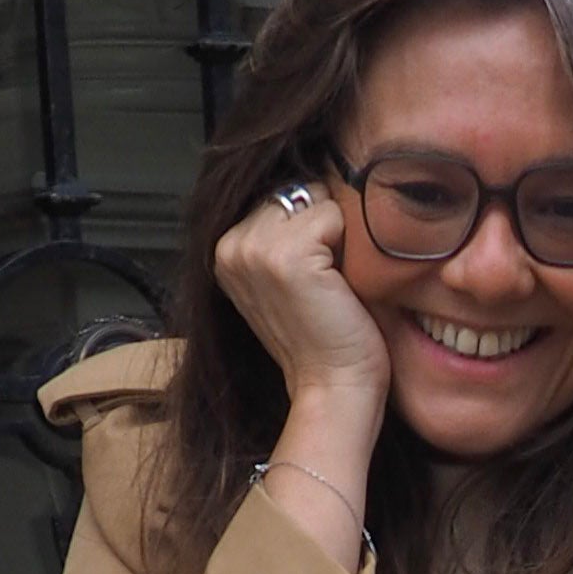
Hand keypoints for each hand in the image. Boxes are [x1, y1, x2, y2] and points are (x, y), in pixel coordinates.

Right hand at [213, 177, 388, 419]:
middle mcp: (230, 245)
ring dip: (335, 236)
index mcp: (225, 250)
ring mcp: (254, 248)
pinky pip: (332, 214)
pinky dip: (347, 246)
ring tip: (330, 284)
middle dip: (320, 227)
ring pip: (313, 198)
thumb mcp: (288, 280)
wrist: (333, 389)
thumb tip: (309, 184)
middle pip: (295, 190)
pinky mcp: (286, 255)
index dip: (308, 229)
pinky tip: (337, 286)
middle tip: (323, 285)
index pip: (279, 196)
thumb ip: (281, 236)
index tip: (310, 280)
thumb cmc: (324, 341)